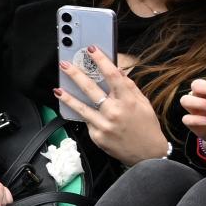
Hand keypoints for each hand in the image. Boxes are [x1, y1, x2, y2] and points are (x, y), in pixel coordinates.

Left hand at [58, 48, 168, 163]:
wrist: (147, 155)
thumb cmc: (147, 127)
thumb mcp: (144, 104)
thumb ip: (130, 88)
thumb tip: (118, 72)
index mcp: (128, 101)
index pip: (113, 76)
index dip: (101, 61)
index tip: (92, 50)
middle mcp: (114, 112)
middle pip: (91, 89)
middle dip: (76, 75)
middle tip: (66, 65)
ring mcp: (104, 125)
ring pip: (81, 107)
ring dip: (68, 97)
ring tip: (58, 89)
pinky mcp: (96, 136)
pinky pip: (86, 121)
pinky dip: (79, 113)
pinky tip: (71, 106)